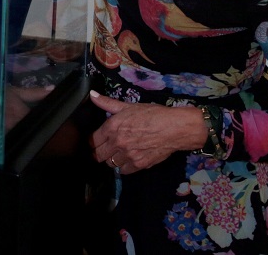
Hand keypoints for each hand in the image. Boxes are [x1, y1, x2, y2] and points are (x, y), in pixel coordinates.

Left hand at [87, 90, 206, 173]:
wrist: (175, 128)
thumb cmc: (153, 114)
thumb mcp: (128, 106)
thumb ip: (107, 103)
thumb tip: (92, 95)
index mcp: (112, 127)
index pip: (93, 140)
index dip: (93, 141)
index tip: (96, 141)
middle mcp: (117, 143)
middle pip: (98, 155)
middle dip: (99, 152)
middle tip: (105, 149)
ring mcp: (128, 155)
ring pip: (110, 164)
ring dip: (112, 159)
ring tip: (118, 153)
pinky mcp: (139, 165)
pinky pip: (124, 171)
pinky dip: (124, 167)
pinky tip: (128, 159)